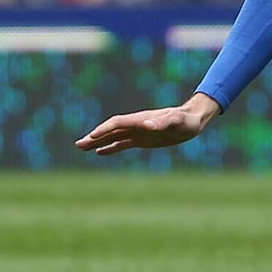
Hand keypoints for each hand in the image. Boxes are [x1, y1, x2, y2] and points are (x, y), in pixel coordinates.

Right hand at [77, 95, 218, 155]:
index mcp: (141, 119)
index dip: (104, 130)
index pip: (118, 123)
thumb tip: (148, 125)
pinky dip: (110, 147)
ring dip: (98, 141)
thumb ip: (164, 122)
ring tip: (82, 147)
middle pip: (111, 129)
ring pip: (113, 136)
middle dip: (95, 136)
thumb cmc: (186, 120)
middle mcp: (137, 124)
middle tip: (78, 144)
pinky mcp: (143, 139)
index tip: (91, 137)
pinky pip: (122, 143)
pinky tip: (99, 152)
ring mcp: (138, 131)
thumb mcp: (177, 122)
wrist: (194, 120)